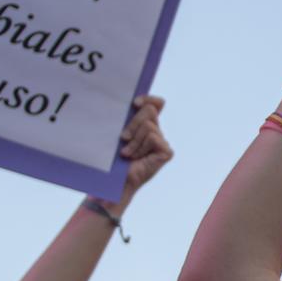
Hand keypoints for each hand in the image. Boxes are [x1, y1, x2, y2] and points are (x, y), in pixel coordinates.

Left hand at [110, 95, 173, 210]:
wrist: (116, 181)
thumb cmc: (115, 159)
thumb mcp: (120, 134)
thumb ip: (128, 119)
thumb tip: (131, 103)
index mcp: (146, 125)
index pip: (156, 103)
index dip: (148, 99)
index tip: (134, 104)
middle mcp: (157, 132)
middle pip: (150, 111)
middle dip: (133, 123)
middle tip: (123, 138)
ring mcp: (163, 142)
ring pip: (148, 126)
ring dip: (134, 140)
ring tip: (126, 153)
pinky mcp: (166, 151)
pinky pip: (153, 137)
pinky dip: (140, 147)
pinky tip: (135, 157)